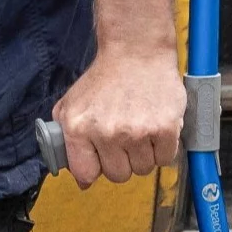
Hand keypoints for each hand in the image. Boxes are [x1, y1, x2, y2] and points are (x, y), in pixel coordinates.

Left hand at [52, 0, 184, 187]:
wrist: (136, 51)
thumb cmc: (104, 79)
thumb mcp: (71, 105)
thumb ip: (67, 141)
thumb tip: (81, 180)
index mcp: (79, 128)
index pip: (86, 174)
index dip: (95, 168)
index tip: (101, 158)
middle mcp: (107, 132)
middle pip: (118, 175)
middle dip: (121, 161)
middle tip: (123, 138)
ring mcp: (137, 132)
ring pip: (143, 169)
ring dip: (143, 154)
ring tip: (140, 128)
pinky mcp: (165, 128)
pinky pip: (165, 159)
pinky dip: (162, 149)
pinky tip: (155, 129)